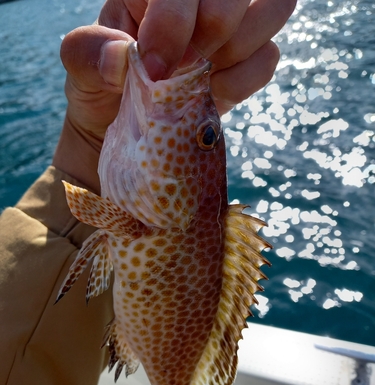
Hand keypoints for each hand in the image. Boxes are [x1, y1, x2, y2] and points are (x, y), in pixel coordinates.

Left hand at [53, 0, 295, 192]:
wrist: (124, 132)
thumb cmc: (101, 92)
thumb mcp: (80, 72)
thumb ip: (88, 54)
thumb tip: (123, 56)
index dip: (175, 18)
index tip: (155, 70)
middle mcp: (196, 2)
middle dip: (216, 28)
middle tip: (186, 68)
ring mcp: (227, 31)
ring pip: (271, 8)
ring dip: (237, 49)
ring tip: (203, 76)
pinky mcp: (244, 64)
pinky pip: (268, 59)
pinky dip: (243, 80)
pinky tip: (213, 94)